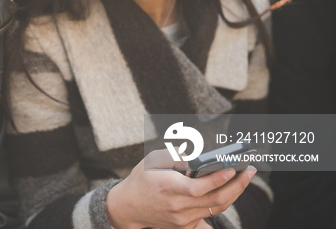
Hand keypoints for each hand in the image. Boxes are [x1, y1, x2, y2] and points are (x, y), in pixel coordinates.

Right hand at [106, 149, 255, 228]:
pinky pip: (208, 214)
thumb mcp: (152, 160)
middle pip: (214, 200)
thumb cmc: (141, 179)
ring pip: (215, 208)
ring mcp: (182, 219)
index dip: (218, 179)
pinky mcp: (185, 226)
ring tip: (243, 178)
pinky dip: (221, 201)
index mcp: (168, 188)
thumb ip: (174, 156)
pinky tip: (229, 190)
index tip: (232, 168)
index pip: (199, 188)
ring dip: (233, 193)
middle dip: (236, 185)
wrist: (128, 206)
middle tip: (248, 171)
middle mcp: (177, 206)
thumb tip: (195, 156)